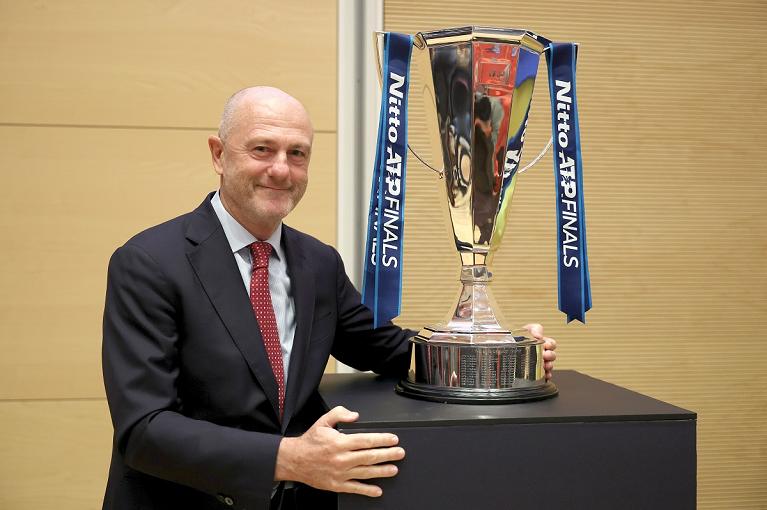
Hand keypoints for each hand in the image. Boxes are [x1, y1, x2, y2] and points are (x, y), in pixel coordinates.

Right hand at [275, 406, 404, 496]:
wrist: (294, 460)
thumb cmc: (310, 442)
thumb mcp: (323, 421)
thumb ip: (339, 414)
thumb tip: (355, 415)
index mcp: (340, 442)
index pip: (366, 440)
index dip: (382, 440)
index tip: (393, 439)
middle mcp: (341, 458)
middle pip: (369, 457)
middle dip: (387, 455)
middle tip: (399, 453)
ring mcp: (340, 473)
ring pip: (365, 472)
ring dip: (382, 471)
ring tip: (394, 469)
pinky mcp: (336, 484)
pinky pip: (355, 488)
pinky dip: (367, 490)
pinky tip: (377, 490)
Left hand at [524, 323, 556, 380]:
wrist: (508, 344)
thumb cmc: (519, 337)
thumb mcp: (528, 329)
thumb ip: (535, 329)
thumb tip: (539, 336)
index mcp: (542, 343)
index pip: (551, 344)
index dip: (551, 345)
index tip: (546, 345)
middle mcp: (542, 353)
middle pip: (552, 355)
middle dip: (550, 355)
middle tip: (545, 355)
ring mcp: (539, 362)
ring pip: (549, 365)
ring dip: (549, 365)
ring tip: (545, 365)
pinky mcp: (535, 371)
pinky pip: (544, 375)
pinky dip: (546, 375)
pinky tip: (546, 375)